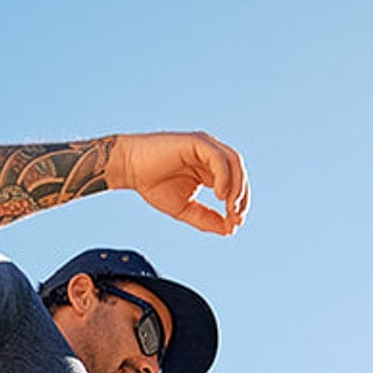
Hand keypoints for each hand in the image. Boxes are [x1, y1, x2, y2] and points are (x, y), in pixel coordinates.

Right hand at [109, 131, 249, 234]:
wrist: (130, 169)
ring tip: (231, 208)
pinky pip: (219, 158)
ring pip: (234, 163)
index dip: (239, 204)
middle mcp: (211, 155)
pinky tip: (220, 195)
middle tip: (236, 218)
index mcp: (210, 169)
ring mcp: (205, 146)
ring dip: (237, 187)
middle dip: (241, 197)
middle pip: (239, 173)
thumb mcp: (184, 209)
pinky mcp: (197, 142)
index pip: (235, 184)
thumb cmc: (153, 185)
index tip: (235, 225)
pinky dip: (224, 177)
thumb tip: (228, 230)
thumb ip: (206, 218)